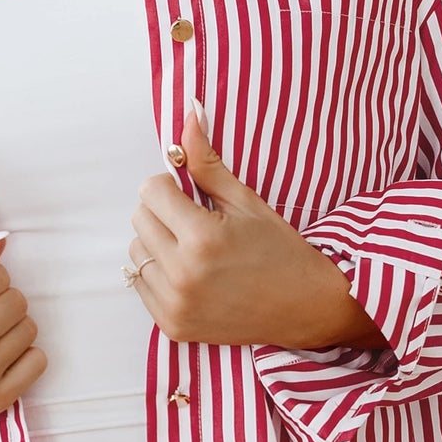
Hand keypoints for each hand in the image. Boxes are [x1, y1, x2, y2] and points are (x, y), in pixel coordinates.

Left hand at [127, 102, 385, 352]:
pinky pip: (140, 285)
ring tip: (193, 250)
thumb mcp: (246, 202)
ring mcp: (175, 304)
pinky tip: (190, 274)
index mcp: (202, 238)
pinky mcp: (172, 326)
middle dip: (163, 212)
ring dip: (157, 243)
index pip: (151, 190)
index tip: (194, 197)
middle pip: (139, 219)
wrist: (306, 308)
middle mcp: (183, 274)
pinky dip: (158, 274)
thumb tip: (188, 115)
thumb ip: (207, 163)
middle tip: (196, 221)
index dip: (172, 186)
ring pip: (135, 252)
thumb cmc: (281, 251)